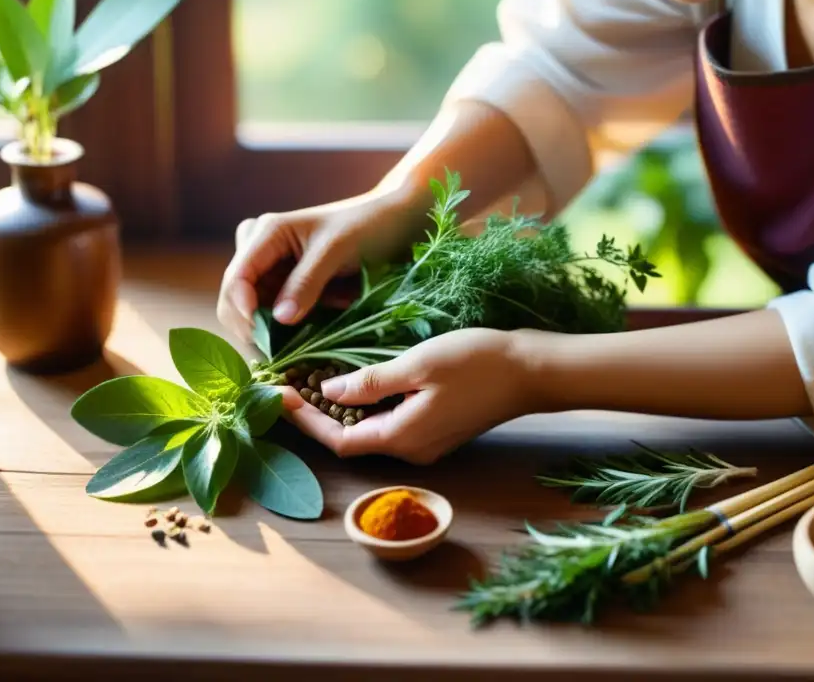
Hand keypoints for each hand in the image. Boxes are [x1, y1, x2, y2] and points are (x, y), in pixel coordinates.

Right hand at [216, 189, 421, 343]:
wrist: (394, 221)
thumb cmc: (367, 226)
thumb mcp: (336, 251)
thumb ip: (306, 282)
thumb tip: (278, 319)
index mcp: (267, 233)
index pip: (236, 279)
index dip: (242, 311)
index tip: (263, 339)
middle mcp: (261, 251)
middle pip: (235, 300)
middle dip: (250, 329)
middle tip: (278, 357)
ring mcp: (273, 271)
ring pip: (251, 313)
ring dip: (266, 335)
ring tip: (291, 355)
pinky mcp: (288, 289)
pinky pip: (274, 317)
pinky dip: (282, 334)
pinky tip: (299, 346)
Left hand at [280, 328, 531, 463]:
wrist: (532, 371)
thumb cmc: (478, 363)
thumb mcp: (417, 365)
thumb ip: (370, 382)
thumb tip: (330, 392)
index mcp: (403, 437)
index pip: (339, 441)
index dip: (307, 422)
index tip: (281, 394)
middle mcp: (412, 450)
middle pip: (352, 440)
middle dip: (319, 415)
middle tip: (292, 382)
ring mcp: (427, 443)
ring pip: (371, 432)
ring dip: (343, 410)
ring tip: (316, 378)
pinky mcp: (438, 430)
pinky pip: (391, 424)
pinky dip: (369, 407)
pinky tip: (359, 382)